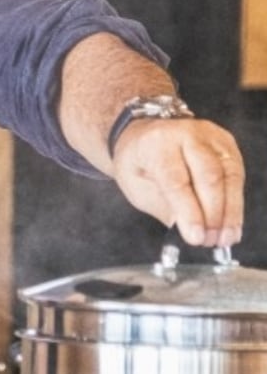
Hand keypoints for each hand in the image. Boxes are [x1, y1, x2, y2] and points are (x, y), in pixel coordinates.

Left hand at [111, 119, 243, 247]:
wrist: (144, 134)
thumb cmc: (139, 161)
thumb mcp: (137, 187)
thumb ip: (164, 208)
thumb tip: (190, 231)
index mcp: (157, 142)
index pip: (176, 180)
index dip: (189, 212)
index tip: (195, 237)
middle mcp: (186, 133)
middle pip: (209, 176)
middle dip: (213, 214)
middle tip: (210, 241)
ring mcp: (210, 136)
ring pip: (229, 176)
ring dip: (229, 212)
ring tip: (224, 238)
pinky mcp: (227, 144)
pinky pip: (237, 175)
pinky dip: (235, 203)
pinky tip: (231, 224)